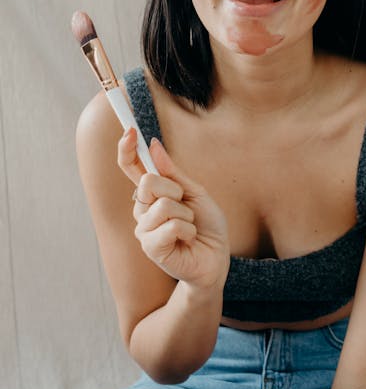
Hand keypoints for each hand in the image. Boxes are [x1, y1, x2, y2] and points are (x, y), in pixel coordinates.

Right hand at [118, 129, 229, 289]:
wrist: (216, 258)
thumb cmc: (206, 226)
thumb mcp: (194, 192)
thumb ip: (172, 173)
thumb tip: (153, 145)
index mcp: (152, 194)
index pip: (131, 168)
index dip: (127, 149)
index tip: (130, 130)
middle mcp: (142, 209)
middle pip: (148, 182)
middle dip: (175, 190)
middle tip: (187, 207)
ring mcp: (144, 229)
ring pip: (163, 205)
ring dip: (186, 215)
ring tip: (190, 227)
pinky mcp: (150, 247)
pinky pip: (171, 225)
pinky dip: (188, 230)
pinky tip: (188, 239)